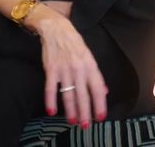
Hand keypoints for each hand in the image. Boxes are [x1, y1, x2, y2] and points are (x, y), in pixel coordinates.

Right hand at [25, 6, 107, 127]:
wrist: (56, 28)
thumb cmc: (74, 42)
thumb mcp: (88, 56)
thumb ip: (95, 75)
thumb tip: (103, 92)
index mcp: (90, 65)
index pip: (97, 88)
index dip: (99, 104)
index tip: (100, 117)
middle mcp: (78, 68)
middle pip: (83, 95)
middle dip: (85, 112)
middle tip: (86, 126)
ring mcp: (64, 69)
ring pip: (68, 94)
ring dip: (70, 110)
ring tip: (72, 121)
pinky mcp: (51, 69)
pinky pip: (51, 88)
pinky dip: (50, 100)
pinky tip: (51, 111)